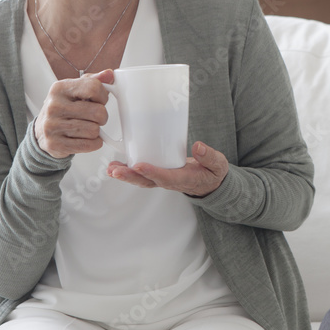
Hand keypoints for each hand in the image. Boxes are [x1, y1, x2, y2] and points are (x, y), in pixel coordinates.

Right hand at [33, 69, 111, 158]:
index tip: (99, 101)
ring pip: (94, 130)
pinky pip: (89, 144)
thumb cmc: (63, 108)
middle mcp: (54, 106)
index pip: (94, 88)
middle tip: (94, 117)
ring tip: (87, 127)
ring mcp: (52, 126)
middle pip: (98, 112)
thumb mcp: (75, 90)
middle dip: (102, 116)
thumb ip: (93, 81)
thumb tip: (109, 74)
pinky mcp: (55, 144)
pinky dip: (94, 143)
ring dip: (96, 131)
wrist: (42, 131)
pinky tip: (86, 138)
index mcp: (59, 88)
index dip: (103, 96)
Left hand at [107, 141, 228, 196]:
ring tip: (111, 168)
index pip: (166, 177)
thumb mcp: (218, 164)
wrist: (210, 183)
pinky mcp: (159, 173)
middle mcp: (170, 181)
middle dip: (130, 176)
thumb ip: (209, 157)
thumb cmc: (213, 172)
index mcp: (184, 180)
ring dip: (126, 175)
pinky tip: (115, 165)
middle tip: (115, 170)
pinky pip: (141, 174)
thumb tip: (198, 146)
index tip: (139, 165)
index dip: (152, 172)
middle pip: (147, 182)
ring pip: (141, 180)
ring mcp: (163, 179)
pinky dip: (128, 170)